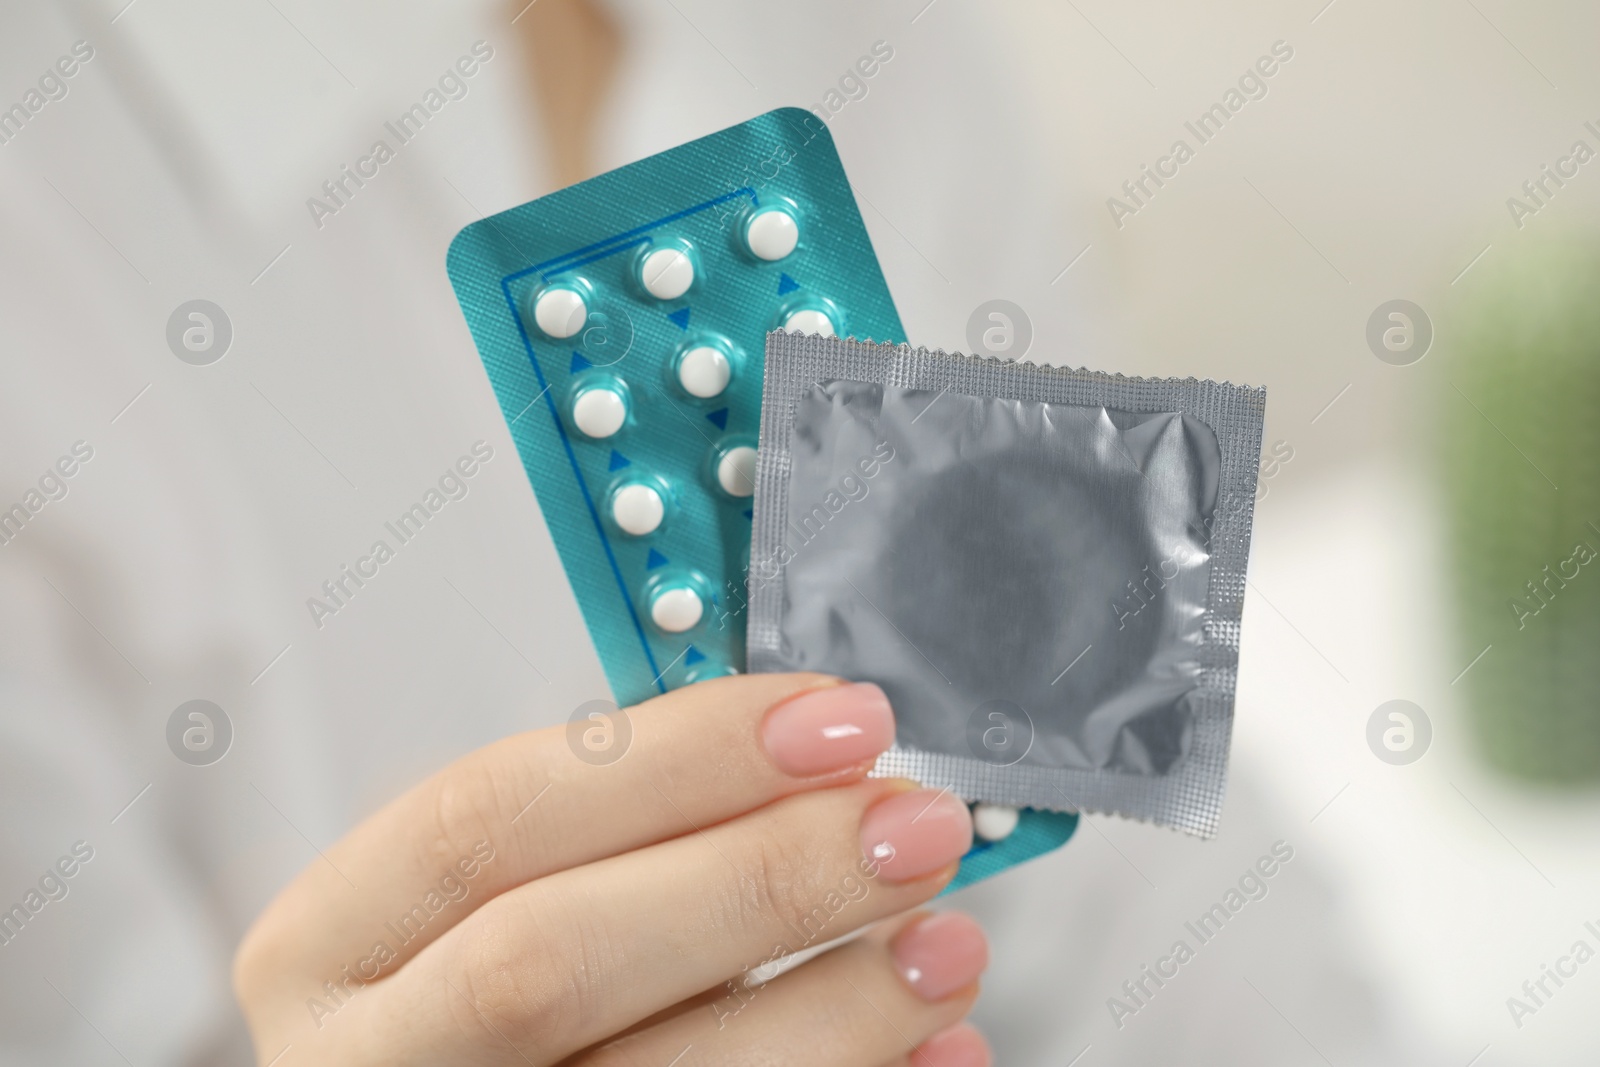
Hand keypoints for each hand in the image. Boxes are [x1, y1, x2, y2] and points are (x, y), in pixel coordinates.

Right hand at [233, 673, 991, 1065]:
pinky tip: (933, 1053)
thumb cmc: (492, 977)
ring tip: (949, 942)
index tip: (839, 718)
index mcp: (332, 942)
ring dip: (831, 1009)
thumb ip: (623, 823)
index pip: (484, 817)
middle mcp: (364, 1064)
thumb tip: (822, 754)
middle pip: (552, 961)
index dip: (678, 757)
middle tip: (917, 823)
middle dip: (762, 879)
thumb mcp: (505, 888)